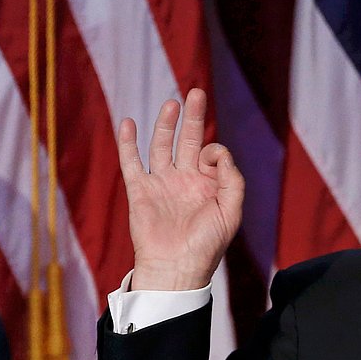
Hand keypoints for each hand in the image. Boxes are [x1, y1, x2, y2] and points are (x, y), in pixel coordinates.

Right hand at [117, 89, 243, 290]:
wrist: (175, 267)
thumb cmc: (206, 245)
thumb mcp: (231, 212)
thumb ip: (232, 180)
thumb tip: (218, 151)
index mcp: (208, 186)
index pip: (211, 154)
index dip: (214, 151)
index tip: (210, 163)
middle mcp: (185, 181)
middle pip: (187, 141)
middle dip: (192, 117)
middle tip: (196, 92)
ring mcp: (161, 184)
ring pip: (161, 146)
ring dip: (165, 124)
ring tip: (172, 103)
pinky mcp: (140, 190)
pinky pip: (132, 162)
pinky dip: (128, 143)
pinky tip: (130, 123)